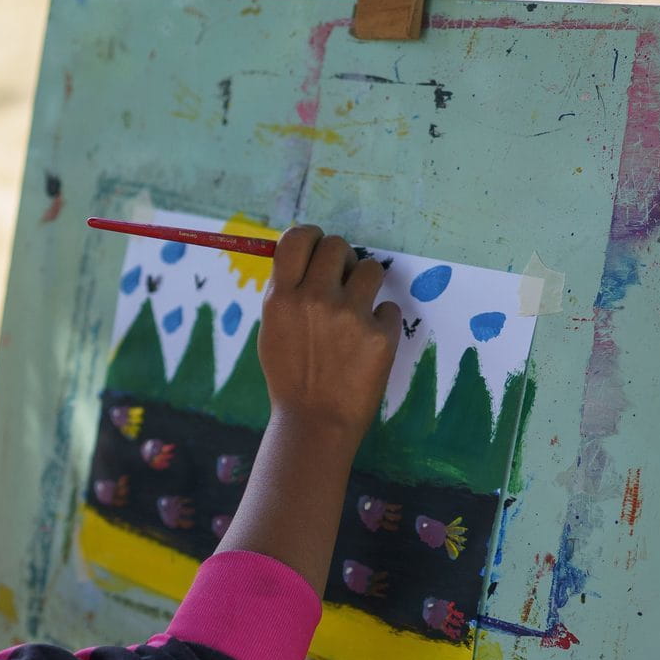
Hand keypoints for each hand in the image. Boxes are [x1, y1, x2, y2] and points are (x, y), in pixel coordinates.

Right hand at [256, 226, 399, 444]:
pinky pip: (388, 306)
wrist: (315, 423)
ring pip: (370, 268)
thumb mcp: (272, 330)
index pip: (297, 237)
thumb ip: (286, 292)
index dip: (311, 236)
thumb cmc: (290, 377)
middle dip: (342, 259)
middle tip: (342, 280)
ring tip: (358, 309)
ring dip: (366, 283)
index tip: (318, 248)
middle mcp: (314, 299)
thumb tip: (307, 258)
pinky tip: (366, 343)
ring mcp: (350, 315)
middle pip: (337, 245)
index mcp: (281, 297)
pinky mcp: (380, 334)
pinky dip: (380, 321)